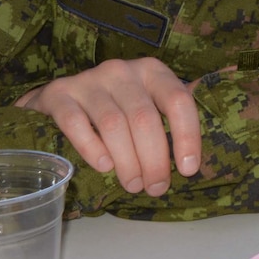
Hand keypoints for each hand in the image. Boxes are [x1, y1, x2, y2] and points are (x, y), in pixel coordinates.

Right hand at [16, 58, 198, 194]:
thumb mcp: (148, 102)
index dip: (187, 136)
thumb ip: (171, 118)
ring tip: (134, 185)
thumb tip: (198, 156)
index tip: (188, 170)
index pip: (178, 100)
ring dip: (127, 161)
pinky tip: (104, 167)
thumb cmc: (117, 105)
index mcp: (152, 71)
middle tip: (156, 187)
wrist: (60, 97)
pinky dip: (92, 148)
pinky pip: (76, 124)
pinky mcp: (59, 94)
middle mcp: (122, 71)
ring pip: (113, 124)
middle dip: (154, 159)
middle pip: (144, 118)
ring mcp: (89, 80)